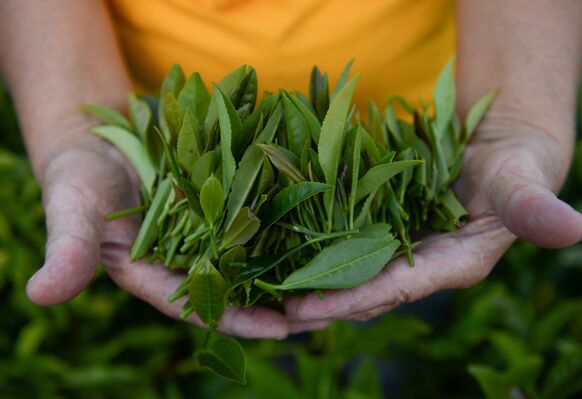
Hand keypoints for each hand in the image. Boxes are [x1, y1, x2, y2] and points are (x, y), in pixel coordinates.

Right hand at [25, 135, 324, 337]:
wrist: (97, 132)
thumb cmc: (79, 175)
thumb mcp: (72, 210)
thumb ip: (66, 249)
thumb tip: (40, 294)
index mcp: (156, 275)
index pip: (202, 306)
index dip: (240, 318)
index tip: (282, 328)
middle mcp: (189, 258)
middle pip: (241, 287)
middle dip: (281, 301)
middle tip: (329, 311)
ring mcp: (209, 229)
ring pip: (257, 254)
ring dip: (294, 266)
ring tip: (338, 276)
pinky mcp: (223, 199)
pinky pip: (258, 213)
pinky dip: (286, 220)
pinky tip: (321, 223)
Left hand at [285, 115, 581, 321]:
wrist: (496, 152)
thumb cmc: (515, 168)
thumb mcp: (524, 184)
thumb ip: (536, 208)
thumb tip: (573, 230)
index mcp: (452, 265)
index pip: (396, 289)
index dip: (352, 298)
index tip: (305, 308)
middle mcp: (419, 266)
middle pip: (361, 291)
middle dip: (315, 301)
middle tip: (262, 309)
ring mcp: (398, 250)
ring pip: (346, 274)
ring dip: (304, 282)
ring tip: (255, 290)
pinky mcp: (381, 231)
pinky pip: (342, 245)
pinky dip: (310, 250)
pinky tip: (275, 249)